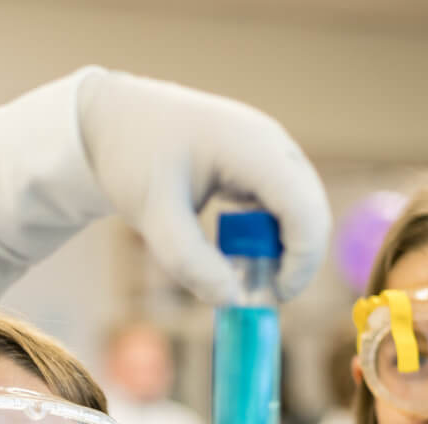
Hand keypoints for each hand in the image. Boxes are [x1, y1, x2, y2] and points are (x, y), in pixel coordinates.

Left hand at [77, 69, 330, 301]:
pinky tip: (238, 254)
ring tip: (240, 273)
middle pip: (311, 210)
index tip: (274, 297)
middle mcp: (272, 144)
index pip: (303, 209)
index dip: (301, 260)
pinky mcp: (262, 163)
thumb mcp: (152, 214)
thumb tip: (232, 300)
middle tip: (258, 296)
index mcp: (252, 146)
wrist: (116, 119)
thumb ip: (189, 261)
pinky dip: (269, 235)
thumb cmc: (133, 157)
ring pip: (300, 210)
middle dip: (295, 259)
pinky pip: (283, 205)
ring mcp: (271, 151)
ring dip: (282, 249)